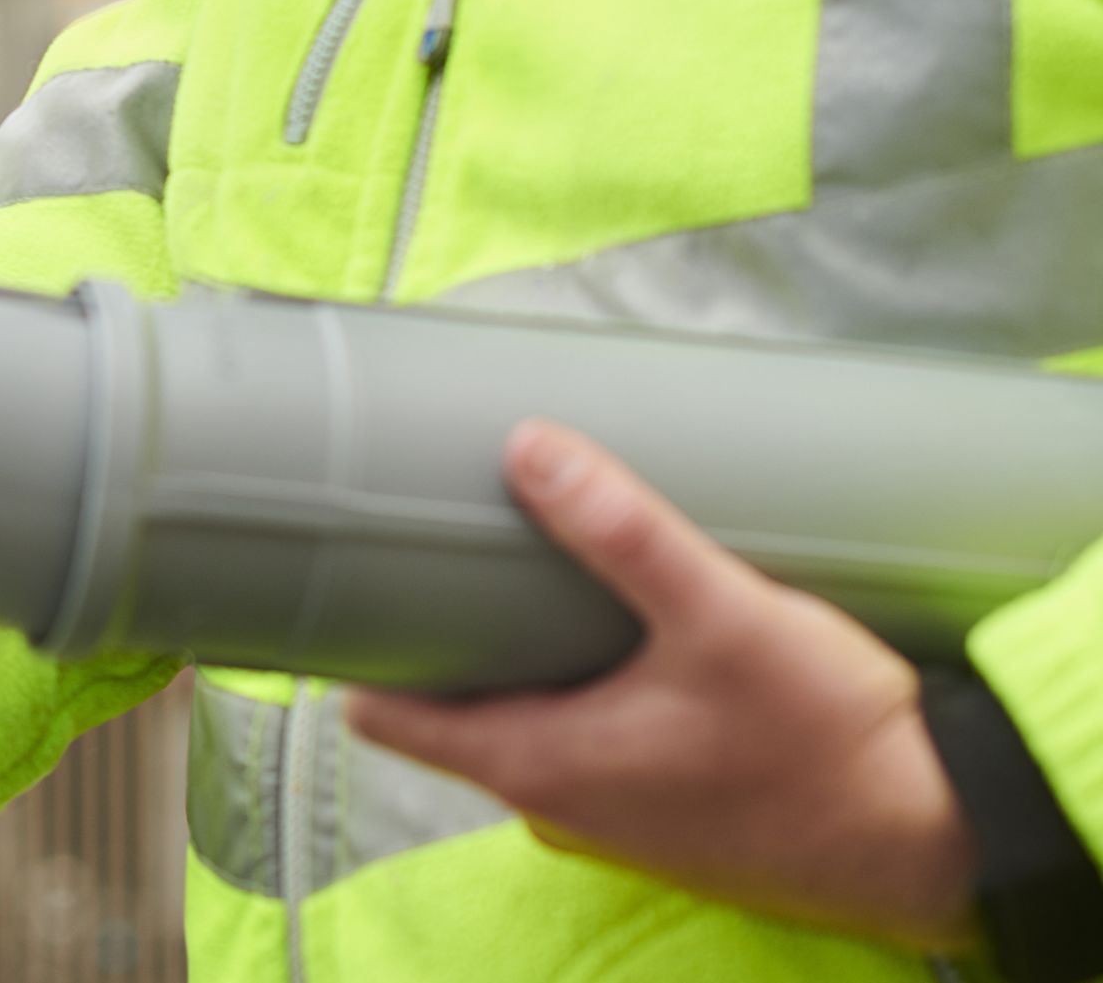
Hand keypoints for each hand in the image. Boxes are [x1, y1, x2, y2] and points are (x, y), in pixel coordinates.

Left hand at [342, 421, 977, 950]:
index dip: (351, 648)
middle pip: (449, 710)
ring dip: (520, 659)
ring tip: (527, 571)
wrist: (940, 836)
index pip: (382, 714)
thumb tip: (528, 445)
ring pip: (524, 724)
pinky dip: (584, 689)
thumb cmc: (829, 744)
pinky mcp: (667, 809)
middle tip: (442, 543)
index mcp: (536, 764)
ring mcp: (612, 814)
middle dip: (443, 634)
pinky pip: (590, 741)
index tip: (341, 576)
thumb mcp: (725, 616)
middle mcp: (557, 801)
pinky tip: (618, 635)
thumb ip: (625, 531)